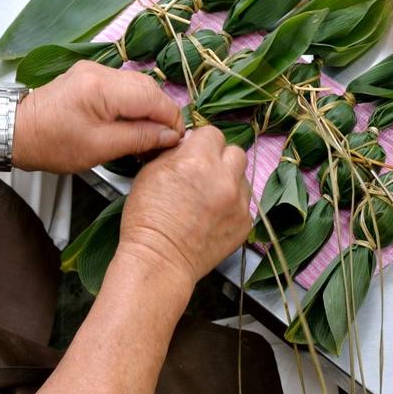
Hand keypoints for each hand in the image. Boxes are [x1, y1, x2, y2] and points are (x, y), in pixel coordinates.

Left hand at [12, 62, 184, 173]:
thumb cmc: (51, 144)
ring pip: (136, 87)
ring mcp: (93, 71)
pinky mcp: (88, 77)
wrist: (14, 131)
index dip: (171, 120)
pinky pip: (121, 88)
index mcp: (103, 87)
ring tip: (147, 137)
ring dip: (147, 110)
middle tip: (163, 142)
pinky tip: (130, 125)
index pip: (154, 98)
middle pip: (148, 88)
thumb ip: (139, 138)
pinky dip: (131, 105)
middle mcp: (101, 71)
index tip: (175, 142)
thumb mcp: (99, 148)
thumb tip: (170, 136)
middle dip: (161, 114)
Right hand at [118, 126, 250, 300]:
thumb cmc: (147, 219)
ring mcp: (239, 202)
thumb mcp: (150, 172)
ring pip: (242, 178)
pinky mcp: (245, 223)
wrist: (159, 260)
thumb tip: (187, 147)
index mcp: (198, 159)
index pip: (213, 133)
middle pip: (236, 152)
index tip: (194, 153)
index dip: (201, 142)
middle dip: (220, 159)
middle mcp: (224, 177)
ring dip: (228, 182)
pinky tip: (212, 217)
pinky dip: (231, 206)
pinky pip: (244, 204)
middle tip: (204, 174)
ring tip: (207, 198)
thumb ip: (174, 154)